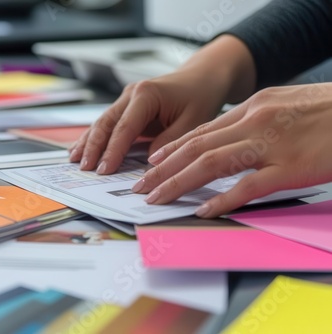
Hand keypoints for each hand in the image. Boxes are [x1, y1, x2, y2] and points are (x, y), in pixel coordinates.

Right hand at [68, 69, 223, 173]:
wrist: (202, 77)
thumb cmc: (200, 96)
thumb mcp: (193, 121)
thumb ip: (169, 142)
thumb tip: (147, 164)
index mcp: (146, 94)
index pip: (124, 127)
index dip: (112, 151)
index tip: (104, 170)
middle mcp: (131, 94)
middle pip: (105, 123)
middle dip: (93, 147)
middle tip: (84, 168)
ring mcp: (126, 100)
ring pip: (102, 123)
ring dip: (88, 142)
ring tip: (74, 160)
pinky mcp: (127, 108)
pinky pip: (108, 125)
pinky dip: (94, 138)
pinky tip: (81, 148)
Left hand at [133, 84, 331, 217]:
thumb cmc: (328, 110)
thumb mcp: (285, 105)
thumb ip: (255, 122)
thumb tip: (227, 140)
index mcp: (254, 106)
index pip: (201, 131)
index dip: (172, 149)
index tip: (153, 163)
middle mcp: (255, 121)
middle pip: (196, 147)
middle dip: (163, 169)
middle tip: (142, 185)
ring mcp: (271, 144)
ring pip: (211, 163)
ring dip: (178, 183)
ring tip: (157, 198)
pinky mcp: (290, 167)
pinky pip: (247, 186)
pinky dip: (221, 199)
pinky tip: (202, 209)